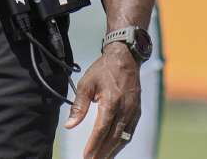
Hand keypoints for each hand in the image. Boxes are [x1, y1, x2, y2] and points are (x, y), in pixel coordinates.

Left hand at [64, 44, 140, 158]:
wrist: (125, 58)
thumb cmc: (103, 70)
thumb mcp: (86, 84)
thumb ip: (78, 106)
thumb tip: (69, 125)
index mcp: (111, 102)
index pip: (101, 130)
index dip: (93, 145)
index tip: (86, 156)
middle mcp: (125, 109)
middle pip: (113, 138)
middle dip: (102, 152)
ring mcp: (133, 110)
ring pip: (123, 137)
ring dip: (112, 150)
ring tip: (101, 158)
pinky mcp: (137, 111)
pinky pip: (130, 131)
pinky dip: (121, 142)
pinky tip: (113, 148)